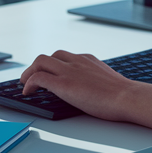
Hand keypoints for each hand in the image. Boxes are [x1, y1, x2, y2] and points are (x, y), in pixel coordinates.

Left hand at [19, 50, 137, 120]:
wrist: (126, 97)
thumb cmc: (122, 95)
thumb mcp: (107, 81)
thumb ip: (96, 80)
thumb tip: (94, 91)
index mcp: (88, 60)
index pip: (65, 56)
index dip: (53, 65)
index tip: (49, 73)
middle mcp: (77, 61)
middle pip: (50, 56)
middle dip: (37, 66)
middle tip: (31, 78)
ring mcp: (69, 71)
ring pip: (40, 62)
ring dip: (29, 72)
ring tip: (25, 83)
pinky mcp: (63, 84)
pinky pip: (38, 78)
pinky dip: (29, 83)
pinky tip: (28, 93)